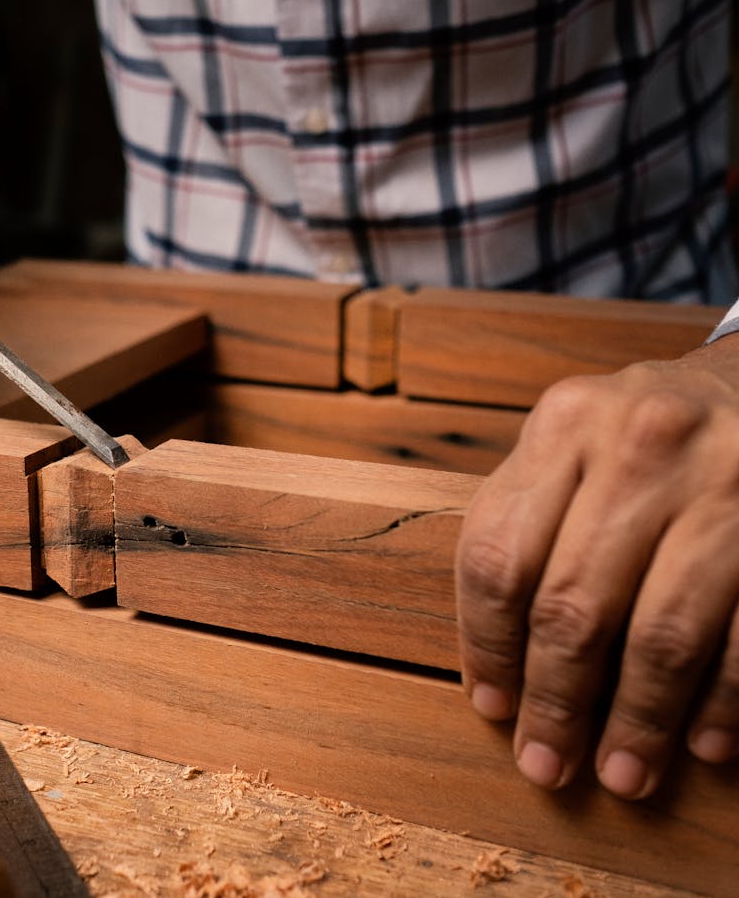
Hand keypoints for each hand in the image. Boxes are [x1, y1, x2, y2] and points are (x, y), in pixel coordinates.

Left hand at [456, 335, 738, 798]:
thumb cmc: (638, 438)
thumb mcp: (570, 445)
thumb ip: (525, 526)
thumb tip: (498, 670)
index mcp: (564, 426)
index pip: (498, 557)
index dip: (486, 646)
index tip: (491, 709)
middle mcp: (639, 446)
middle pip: (572, 603)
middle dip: (555, 701)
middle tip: (546, 765)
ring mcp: (723, 483)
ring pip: (661, 633)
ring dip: (637, 720)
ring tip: (622, 776)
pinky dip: (722, 701)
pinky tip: (704, 745)